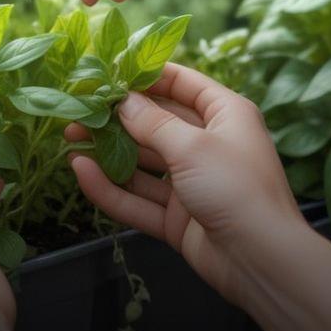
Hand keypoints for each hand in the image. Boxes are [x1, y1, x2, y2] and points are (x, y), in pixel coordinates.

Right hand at [66, 66, 330, 330]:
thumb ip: (151, 122)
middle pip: (156, 123)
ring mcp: (191, 183)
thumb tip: (120, 100)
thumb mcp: (192, 146)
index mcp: (224, 115)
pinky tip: (81, 173)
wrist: (262, 260)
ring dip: (107, 152)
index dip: (145, 75)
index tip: (106, 70)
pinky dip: (110, 187)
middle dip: (116, 117)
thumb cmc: (235, 187)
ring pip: (142, 162)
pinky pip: (138, 198)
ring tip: (69, 139)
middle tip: (77, 109)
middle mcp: (208, 144)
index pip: (182, 83)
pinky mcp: (177, 217)